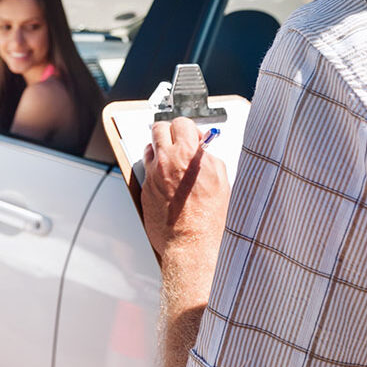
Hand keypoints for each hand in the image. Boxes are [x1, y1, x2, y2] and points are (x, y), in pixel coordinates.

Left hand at [141, 118, 230, 264]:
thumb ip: (209, 159)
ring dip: (160, 150)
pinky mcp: (145, 189)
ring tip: (172, 161)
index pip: (181, 123)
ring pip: (149, 148)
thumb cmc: (209, 218)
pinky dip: (156, 171)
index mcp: (187, 155)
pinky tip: (168, 182)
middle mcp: (165, 161)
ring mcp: (152, 175)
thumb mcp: (221, 180)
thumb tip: (202, 152)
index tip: (193, 137)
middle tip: (179, 142)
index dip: (188, 129)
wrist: (191, 243)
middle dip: (169, 132)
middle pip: (159, 129)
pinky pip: (147, 170)